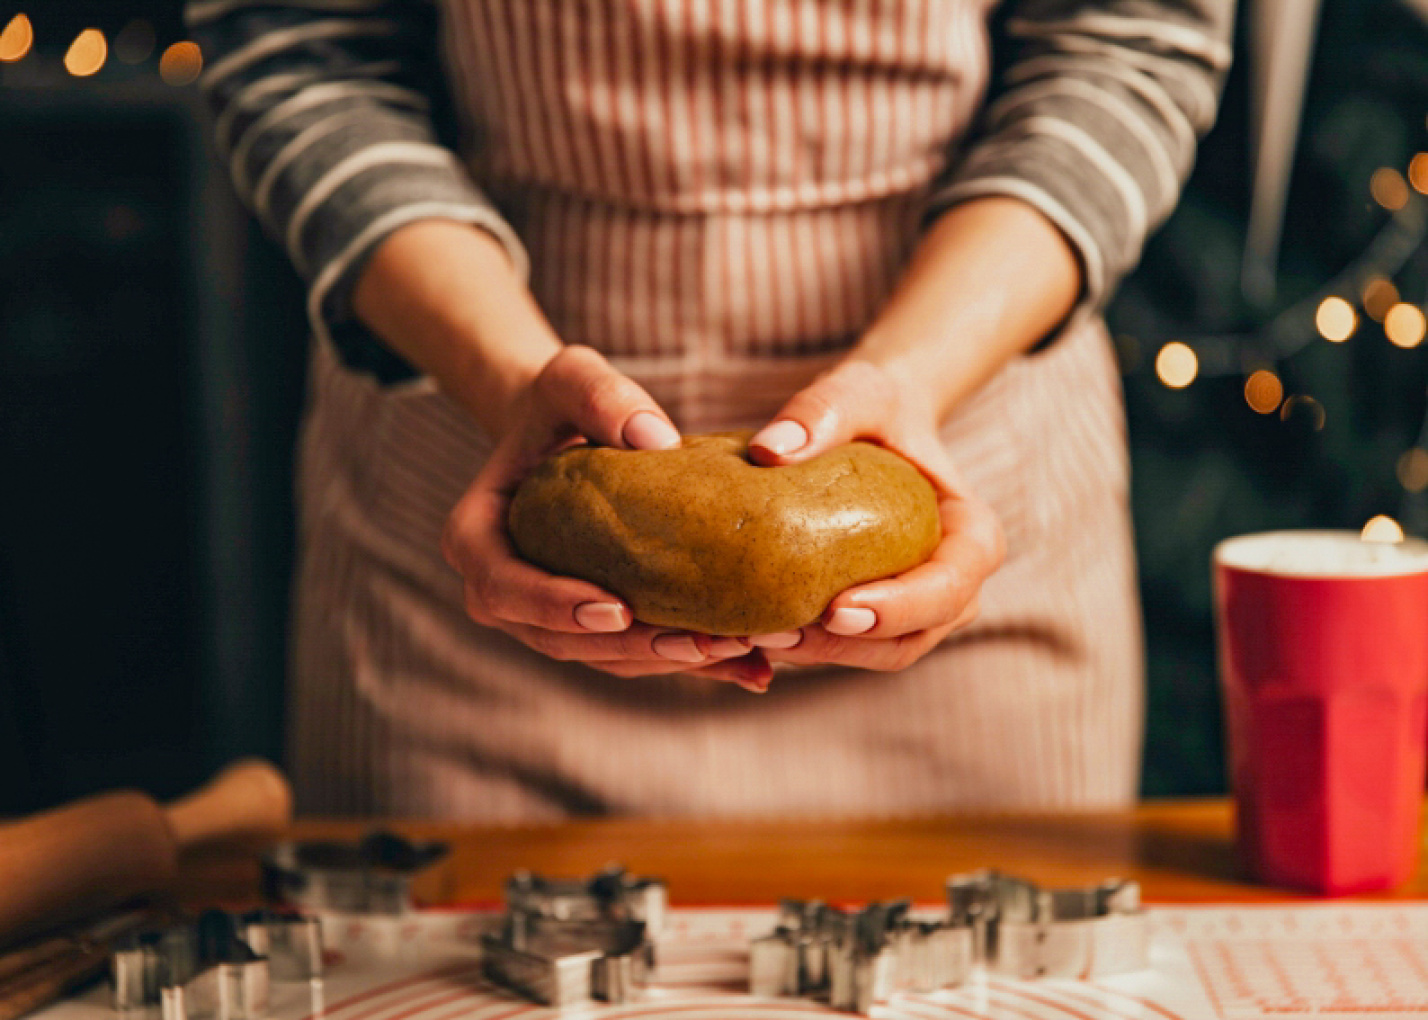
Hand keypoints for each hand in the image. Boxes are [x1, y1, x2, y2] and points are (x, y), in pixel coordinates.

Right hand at [442, 345, 774, 690]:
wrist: (567, 433)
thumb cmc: (562, 402)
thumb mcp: (571, 378)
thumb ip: (601, 394)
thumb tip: (657, 441)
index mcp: (476, 540)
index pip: (505, 587)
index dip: (555, 607)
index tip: (618, 609)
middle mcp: (502, 592)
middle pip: (560, 638)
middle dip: (632, 648)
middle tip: (700, 643)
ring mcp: (546, 617)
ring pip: (604, 657)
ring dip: (669, 662)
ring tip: (739, 654)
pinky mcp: (592, 627)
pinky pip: (637, 654)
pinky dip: (692, 663)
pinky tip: (753, 670)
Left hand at [744, 359, 1004, 670]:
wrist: (874, 429)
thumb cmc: (876, 409)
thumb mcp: (857, 393)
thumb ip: (822, 412)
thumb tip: (769, 450)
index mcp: (973, 537)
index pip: (949, 588)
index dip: (899, 608)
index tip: (836, 610)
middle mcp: (956, 585)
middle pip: (910, 638)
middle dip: (844, 647)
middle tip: (775, 634)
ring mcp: (919, 609)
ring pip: (875, 654)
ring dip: (816, 655)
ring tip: (754, 636)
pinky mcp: (877, 617)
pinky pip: (846, 648)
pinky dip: (803, 647)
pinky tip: (750, 633)